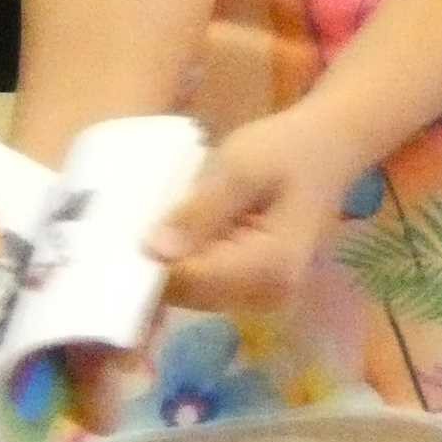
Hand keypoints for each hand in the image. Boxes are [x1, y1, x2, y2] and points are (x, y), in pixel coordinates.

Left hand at [145, 101, 375, 314]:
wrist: (328, 146)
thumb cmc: (287, 149)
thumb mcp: (240, 168)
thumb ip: (200, 211)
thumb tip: (154, 250)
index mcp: (269, 267)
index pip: (190, 280)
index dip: (147, 261)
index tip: (113, 232)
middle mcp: (267, 294)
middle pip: (189, 294)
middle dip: (154, 263)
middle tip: (122, 223)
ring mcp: (262, 295)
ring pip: (193, 292)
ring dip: (167, 262)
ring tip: (145, 222)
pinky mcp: (254, 286)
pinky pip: (206, 282)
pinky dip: (184, 260)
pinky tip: (171, 230)